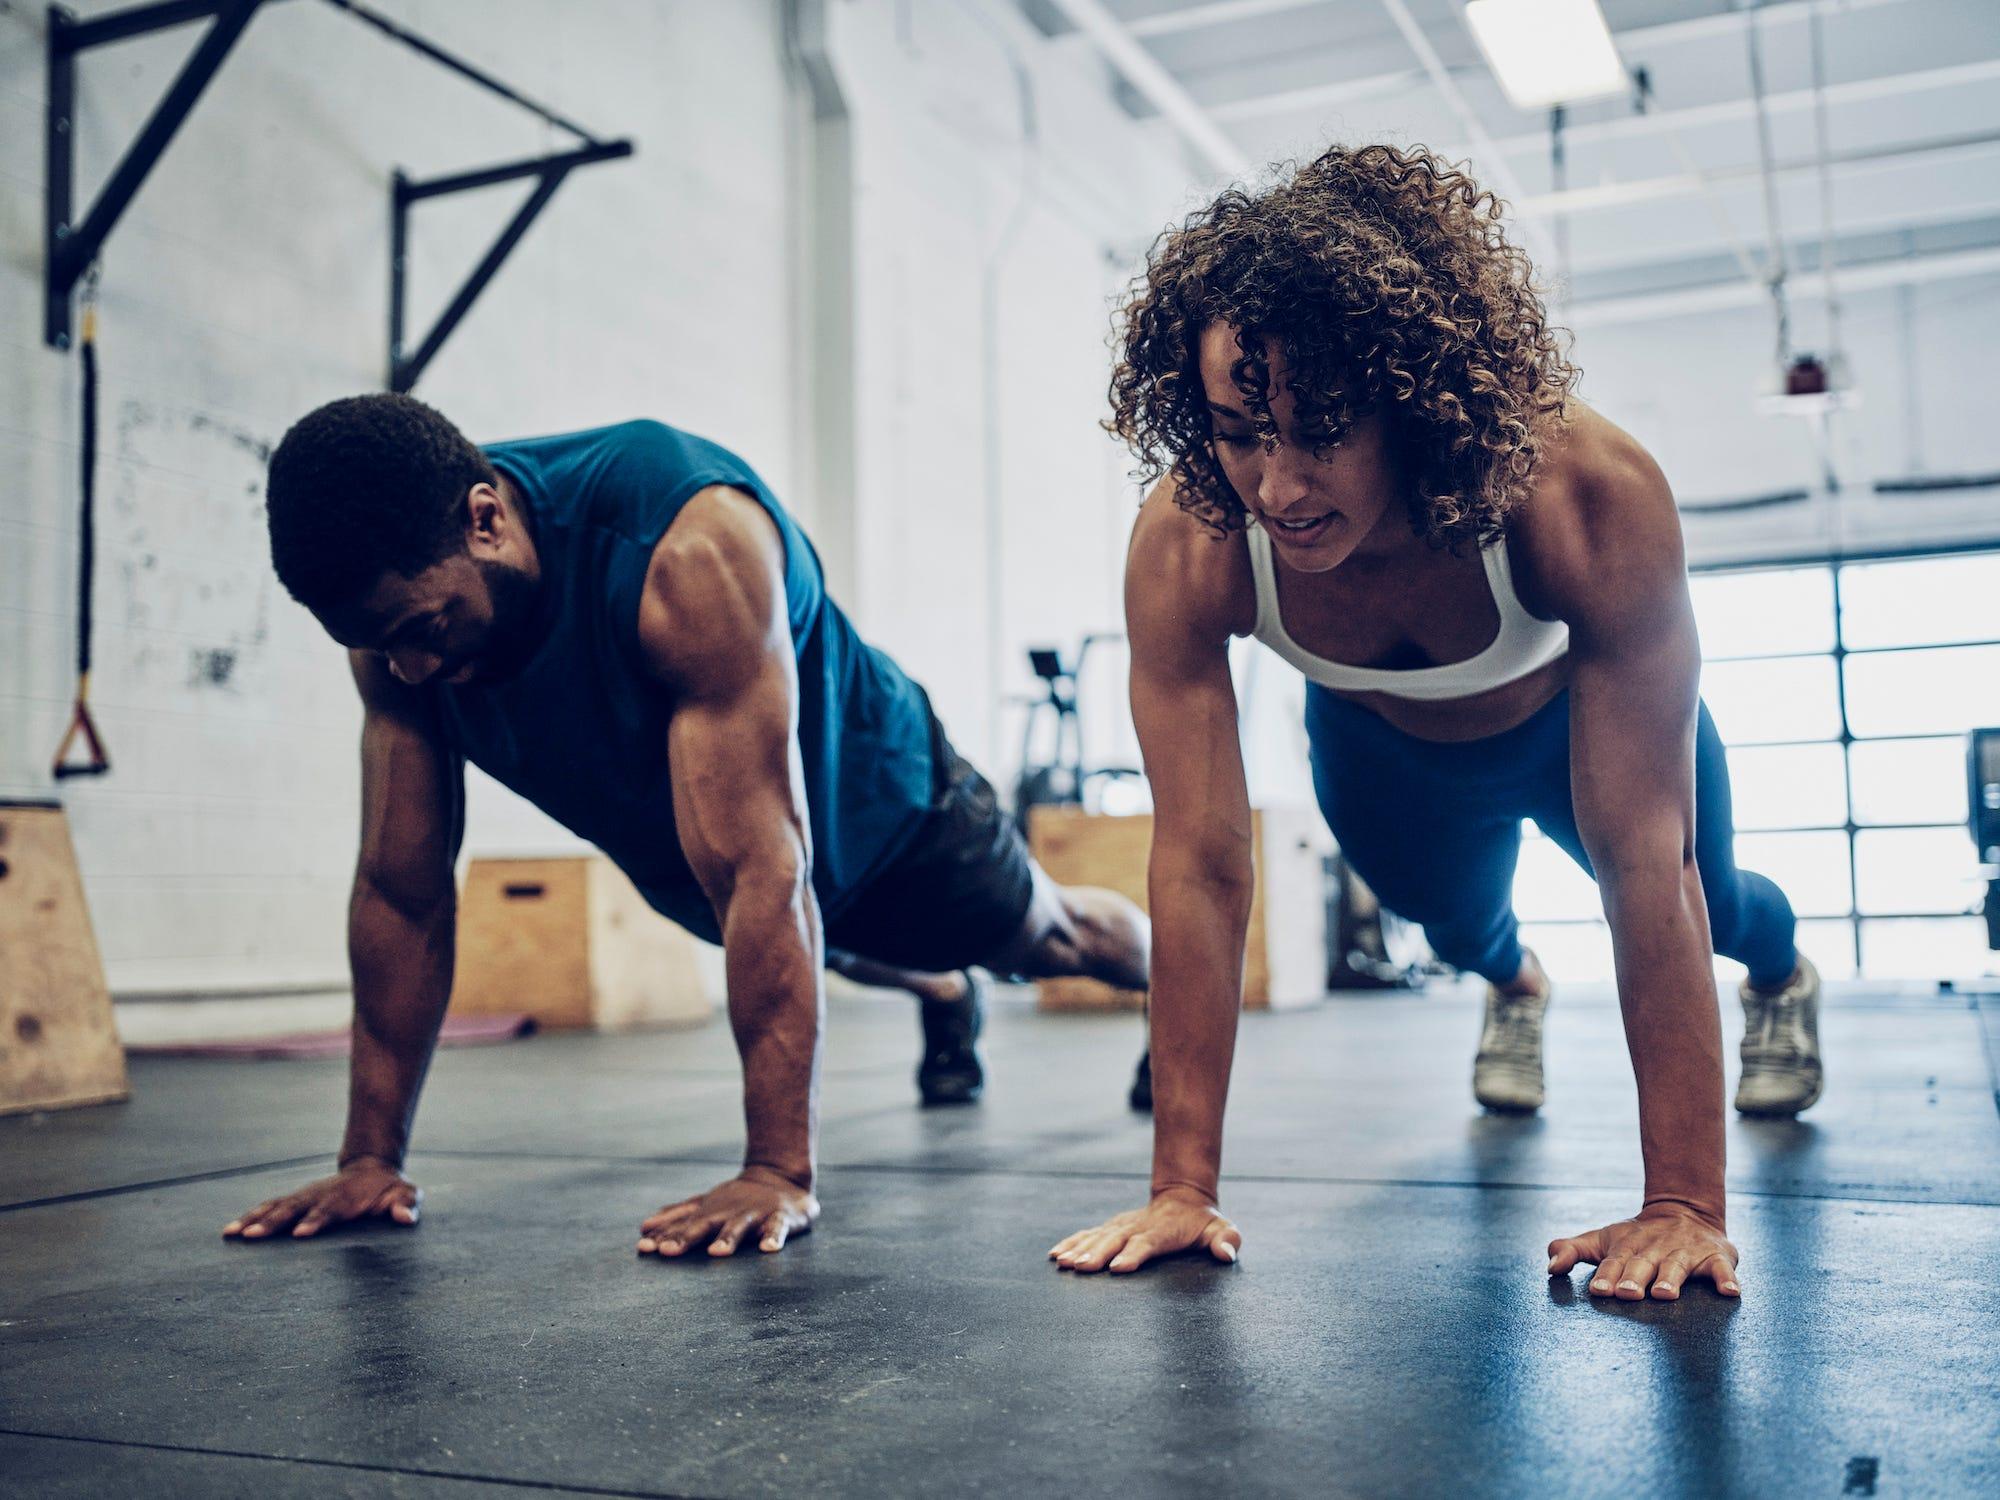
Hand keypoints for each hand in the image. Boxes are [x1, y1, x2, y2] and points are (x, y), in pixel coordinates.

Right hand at [223, 1157, 419, 1240]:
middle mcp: (319, 1195)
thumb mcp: (405, 1193)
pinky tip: (230, 1231)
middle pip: (294, 1209)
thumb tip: (406, 1218)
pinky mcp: (295, 1200)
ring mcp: (304, 1196)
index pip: (329, 1210)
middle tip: (253, 1237)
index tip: (300, 1234)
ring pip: (275, 1206)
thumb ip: (406, 1204)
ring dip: (253, 1219)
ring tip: (231, 1234)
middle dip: (274, 1223)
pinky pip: (269, 1207)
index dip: (316, 1221)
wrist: (372, 1168)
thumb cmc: (389, 1189)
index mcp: (345, 1198)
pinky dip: (250, 1217)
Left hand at [637, 1167, 818, 1257]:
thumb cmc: (737, 1199)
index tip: (643, 1246)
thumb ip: (677, 1217)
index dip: (663, 1235)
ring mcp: (754, 1214)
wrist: (781, 1178)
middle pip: (705, 1224)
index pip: (683, 1224)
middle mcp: (728, 1212)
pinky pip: (777, 1228)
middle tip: (667, 1250)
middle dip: (686, 1237)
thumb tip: (644, 1228)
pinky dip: (774, 1237)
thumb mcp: (706, 1204)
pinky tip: (768, 1249)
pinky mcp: (780, 1218)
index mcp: (710, 1211)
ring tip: (716, 1252)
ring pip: (739, 1226)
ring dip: (728, 1238)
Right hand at [1049, 1187, 1240, 1273]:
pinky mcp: (1111, 1228)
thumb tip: (1227, 1253)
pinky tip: (1056, 1254)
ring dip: (1080, 1250)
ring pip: (1098, 1237)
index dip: (1133, 1254)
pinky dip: (1072, 1242)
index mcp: (1162, 1230)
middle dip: (1097, 1254)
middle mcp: (1137, 1226)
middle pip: (1115, 1240)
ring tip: (1063, 1263)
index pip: (1147, 1243)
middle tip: (1080, 1268)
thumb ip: (1227, 1239)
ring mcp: (1122, 1226)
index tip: (1118, 1267)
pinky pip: (1088, 1234)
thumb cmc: (1202, 1222)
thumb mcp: (1221, 1228)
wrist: (1182, 1197)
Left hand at [1547, 1203, 1739, 1300]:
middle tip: (1627, 1293)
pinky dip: (1726, 1279)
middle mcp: (1655, 1249)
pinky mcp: (1715, 1256)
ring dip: (1671, 1279)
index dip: (1606, 1275)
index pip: (1613, 1262)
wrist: (1683, 1211)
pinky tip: (1730, 1292)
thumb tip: (1549, 1266)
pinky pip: (1721, 1269)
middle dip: (1634, 1279)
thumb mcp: (1601, 1240)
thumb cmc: (1635, 1238)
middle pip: (1642, 1265)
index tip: (1599, 1289)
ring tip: (1665, 1294)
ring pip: (1677, 1266)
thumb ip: (1572, 1250)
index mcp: (1627, 1246)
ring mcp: (1685, 1252)